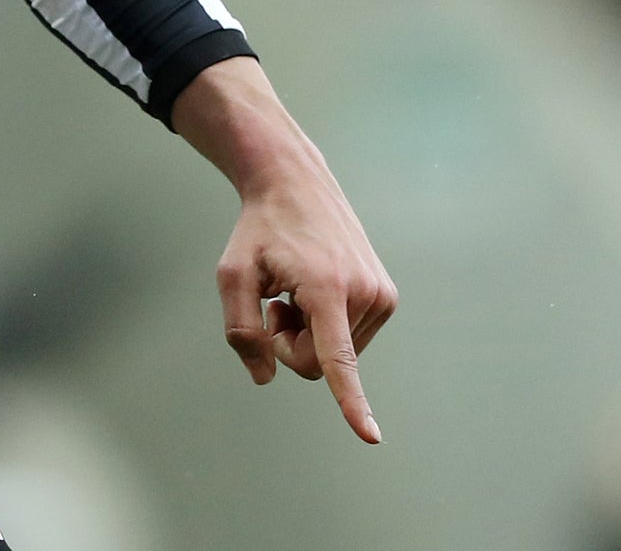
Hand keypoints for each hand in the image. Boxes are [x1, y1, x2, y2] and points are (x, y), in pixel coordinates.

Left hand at [171, 57, 397, 442]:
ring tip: (296, 290)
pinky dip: (325, 325)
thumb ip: (242, 331)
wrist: (296, 184)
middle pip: (318, 364)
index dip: (351, 403)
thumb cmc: (260, 229)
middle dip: (289, 345)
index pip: (337, 359)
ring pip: (335, 356)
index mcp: (325, 289)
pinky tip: (314, 289)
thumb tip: (265, 377)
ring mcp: (381, 295)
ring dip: (307, 332)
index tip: (370, 436)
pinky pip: (348, 340)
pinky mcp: (387, 297)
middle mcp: (364, 292)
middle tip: (275, 302)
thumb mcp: (233, 274)